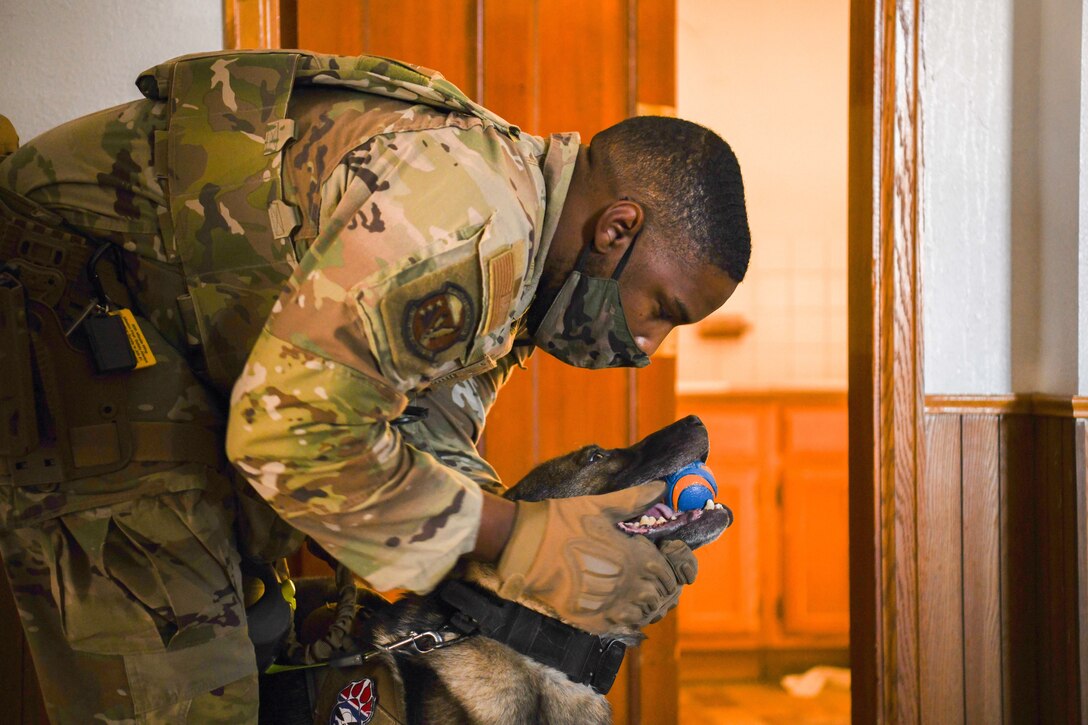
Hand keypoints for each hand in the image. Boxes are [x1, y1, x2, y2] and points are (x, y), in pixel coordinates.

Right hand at [495, 482, 697, 632]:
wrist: (527, 547)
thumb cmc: (563, 522)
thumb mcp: (601, 506)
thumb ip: (635, 499)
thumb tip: (661, 486)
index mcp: (636, 558)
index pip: (668, 574)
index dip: (668, 569)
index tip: (659, 562)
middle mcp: (629, 586)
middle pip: (660, 597)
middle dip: (660, 588)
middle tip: (650, 579)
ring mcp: (611, 607)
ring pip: (645, 615)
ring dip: (646, 605)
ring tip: (637, 593)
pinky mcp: (592, 621)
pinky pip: (622, 627)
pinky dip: (627, 619)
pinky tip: (620, 607)